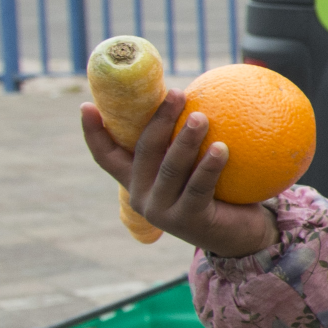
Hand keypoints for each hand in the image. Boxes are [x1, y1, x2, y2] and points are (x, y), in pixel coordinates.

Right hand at [81, 91, 278, 257]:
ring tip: (201, 117)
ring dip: (186, 140)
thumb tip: (200, 92)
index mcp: (137, 181)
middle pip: (145, 152)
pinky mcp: (187, 221)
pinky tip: (222, 148)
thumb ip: (187, 141)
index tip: (86, 105)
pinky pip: (198, 187)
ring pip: (171, 168)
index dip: (94, 132)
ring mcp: (162, 211)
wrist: (241, 235)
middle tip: (177, 94)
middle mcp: (142, 196)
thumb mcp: (196, 164)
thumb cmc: (221, 192)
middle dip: (159, 120)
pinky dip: (209, 166)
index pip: (107, 156)